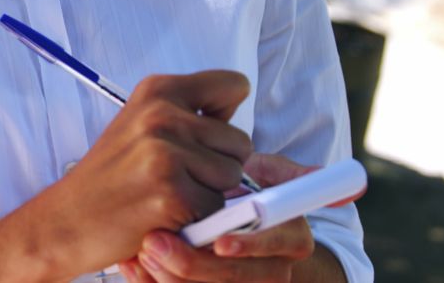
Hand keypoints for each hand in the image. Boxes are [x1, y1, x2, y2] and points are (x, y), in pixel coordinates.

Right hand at [37, 70, 252, 275]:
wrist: (68, 220)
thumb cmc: (110, 177)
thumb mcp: (140, 123)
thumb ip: (187, 113)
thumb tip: (233, 116)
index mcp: (157, 91)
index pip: (234, 85)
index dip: (226, 118)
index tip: (201, 136)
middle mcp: (162, 115)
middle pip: (240, 141)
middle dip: (218, 164)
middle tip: (175, 175)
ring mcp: (165, 153)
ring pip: (232, 176)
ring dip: (208, 193)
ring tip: (168, 192)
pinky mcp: (171, 193)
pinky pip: (217, 208)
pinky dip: (197, 219)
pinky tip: (164, 213)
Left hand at [120, 153, 362, 282]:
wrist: (219, 217)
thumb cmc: (241, 189)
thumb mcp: (265, 174)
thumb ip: (281, 172)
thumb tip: (311, 172)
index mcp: (290, 239)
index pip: (275, 246)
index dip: (250, 245)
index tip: (221, 242)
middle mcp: (270, 270)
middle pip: (234, 278)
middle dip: (193, 264)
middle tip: (156, 242)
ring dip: (168, 275)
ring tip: (142, 250)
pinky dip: (151, 281)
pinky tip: (132, 263)